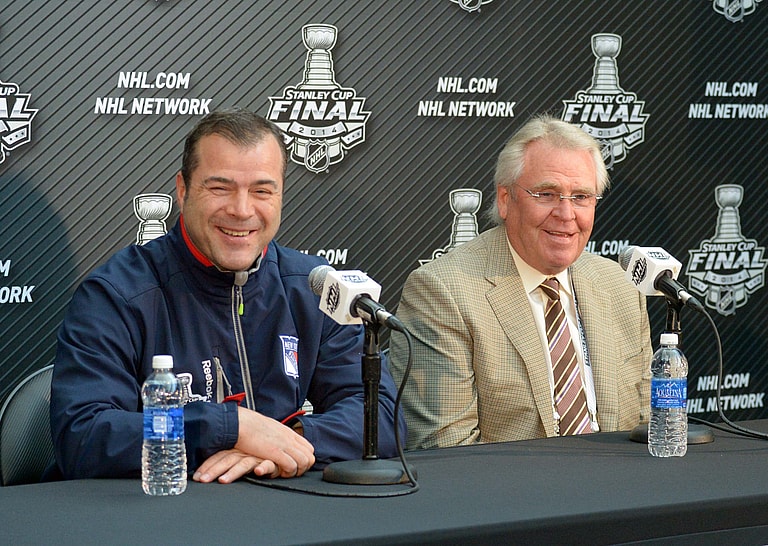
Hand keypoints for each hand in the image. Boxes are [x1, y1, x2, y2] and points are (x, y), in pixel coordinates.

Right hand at [193, 407, 314, 482]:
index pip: (308, 448)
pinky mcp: (276, 452)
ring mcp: (284, 445)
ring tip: (285, 474)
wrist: (241, 423)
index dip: (305, 459)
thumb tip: (280, 442)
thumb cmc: (251, 426)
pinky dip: (288, 472)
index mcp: (288, 432)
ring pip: (304, 462)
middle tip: (292, 473)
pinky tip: (279, 473)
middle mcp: (289, 438)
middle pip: (309, 457)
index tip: (296, 465)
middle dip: (304, 468)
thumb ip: (278, 436)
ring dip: (296, 471)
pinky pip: (291, 466)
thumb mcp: (270, 428)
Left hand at [193, 448, 285, 483]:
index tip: (196, 476)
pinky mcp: (272, 461)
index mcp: (236, 450)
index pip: (218, 456)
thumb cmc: (260, 454)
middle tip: (203, 480)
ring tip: (223, 480)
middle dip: (213, 470)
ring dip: (233, 472)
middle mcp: (245, 452)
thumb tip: (208, 471)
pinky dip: (263, 467)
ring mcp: (258, 456)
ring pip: (243, 464)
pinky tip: (258, 471)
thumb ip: (228, 460)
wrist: (282, 449)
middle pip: (226, 460)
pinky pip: (268, 464)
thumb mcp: (242, 455)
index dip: (207, 466)